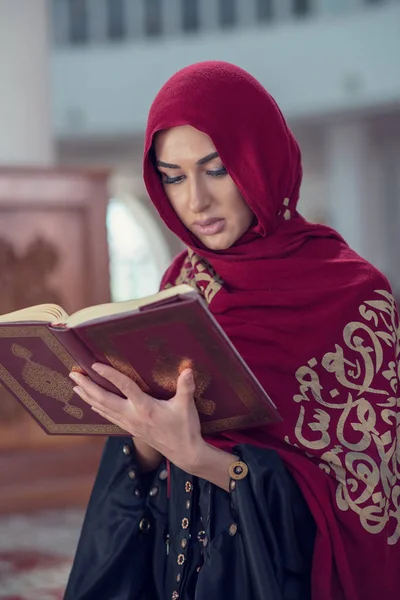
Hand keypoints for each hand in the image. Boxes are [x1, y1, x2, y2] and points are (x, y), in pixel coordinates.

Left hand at [69, 364, 205, 473]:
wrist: (184, 454)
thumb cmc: (185, 429)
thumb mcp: (186, 406)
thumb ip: (186, 387)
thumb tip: (188, 369)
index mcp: (145, 407)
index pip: (123, 387)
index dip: (109, 374)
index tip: (94, 365)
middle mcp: (133, 416)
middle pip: (104, 399)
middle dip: (87, 386)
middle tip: (73, 374)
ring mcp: (130, 424)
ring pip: (103, 409)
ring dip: (88, 397)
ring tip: (75, 386)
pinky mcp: (131, 429)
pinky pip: (109, 417)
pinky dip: (98, 408)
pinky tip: (92, 404)